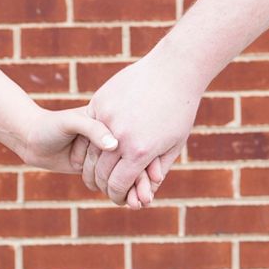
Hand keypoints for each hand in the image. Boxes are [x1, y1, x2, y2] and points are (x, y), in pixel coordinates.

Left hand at [21, 106, 117, 173]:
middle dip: (93, 157)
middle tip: (73, 144)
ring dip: (91, 168)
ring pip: (110, 169)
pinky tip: (76, 165)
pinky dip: (93, 178)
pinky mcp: (97, 166)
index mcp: (107, 117)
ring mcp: (104, 151)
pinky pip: (104, 179)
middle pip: (115, 156)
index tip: (78, 135)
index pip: (118, 136)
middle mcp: (109, 134)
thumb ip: (93, 129)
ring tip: (73, 154)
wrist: (32, 142)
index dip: (100, 143)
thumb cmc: (50, 126)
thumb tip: (114, 146)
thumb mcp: (71, 122)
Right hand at [77, 52, 202, 205]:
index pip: (117, 185)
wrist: (174, 70)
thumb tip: (144, 194)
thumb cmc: (180, 110)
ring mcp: (106, 118)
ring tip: (98, 173)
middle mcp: (120, 137)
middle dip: (102, 186)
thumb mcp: (174, 145)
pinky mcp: (99, 102)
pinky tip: (95, 149)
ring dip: (91, 167)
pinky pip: (88, 129)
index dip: (117, 196)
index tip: (119, 198)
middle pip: (100, 173)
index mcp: (140, 152)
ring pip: (89, 153)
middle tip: (106, 188)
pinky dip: (89, 142)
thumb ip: (156, 171)